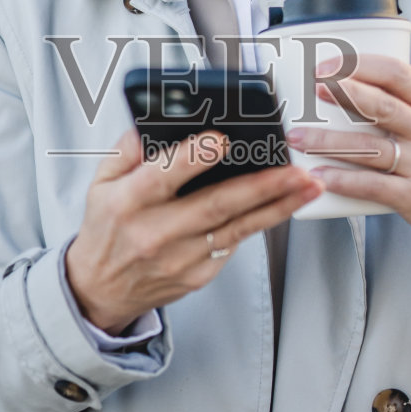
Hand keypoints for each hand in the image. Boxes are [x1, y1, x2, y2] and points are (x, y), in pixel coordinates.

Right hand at [65, 128, 320, 334]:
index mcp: (127, 203)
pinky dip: (260, 222)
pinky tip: (285, 204)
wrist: (101, 289)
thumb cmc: (106, 227)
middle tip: (296, 169)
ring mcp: (180, 258)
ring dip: (278, 205)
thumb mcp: (101, 183)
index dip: (194, 158)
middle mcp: (155, 233)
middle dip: (261, 185)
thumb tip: (157, 122)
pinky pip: (234, 242)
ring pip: (238, 227)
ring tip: (309, 186)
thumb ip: (127, 150)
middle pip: (216, 205)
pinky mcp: (198, 275)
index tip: (222, 139)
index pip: (163, 177)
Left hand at [286, 56, 410, 280]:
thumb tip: (361, 92)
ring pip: (368, 148)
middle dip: (342, 93)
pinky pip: (372, 186)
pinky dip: (343, 180)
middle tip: (312, 87)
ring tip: (297, 137)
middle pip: (381, 105)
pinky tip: (320, 176)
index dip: (360, 65)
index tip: (329, 64)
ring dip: (327, 141)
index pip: (398, 74)